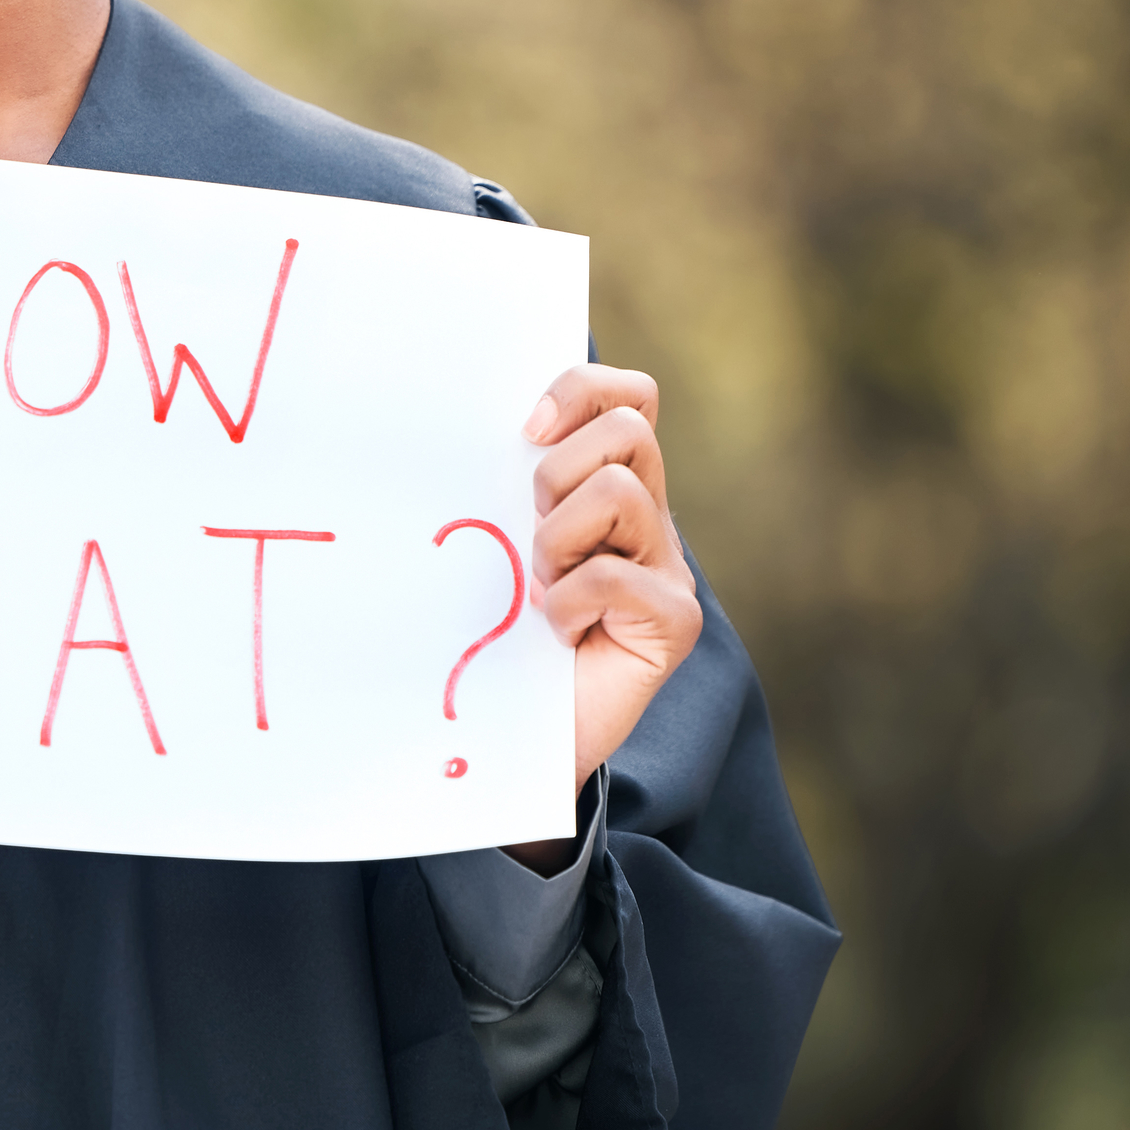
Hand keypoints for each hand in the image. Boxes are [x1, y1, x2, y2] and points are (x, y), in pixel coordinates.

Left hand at [513, 363, 700, 838]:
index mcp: (607, 487)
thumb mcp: (493, 543)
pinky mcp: (673, 621)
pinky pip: (616, 575)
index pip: (628, 398)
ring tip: (540, 586)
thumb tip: (456, 419)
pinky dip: (569, 601)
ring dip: (558, 537)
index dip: (582, 391)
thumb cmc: (493, 634)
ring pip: (621, 491)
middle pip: (629, 429)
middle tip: (529, 533)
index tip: (526, 429)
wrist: (512, 738)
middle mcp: (648, 521)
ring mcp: (667, 570)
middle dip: (558, 471)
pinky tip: (556, 631)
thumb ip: (503, 488)